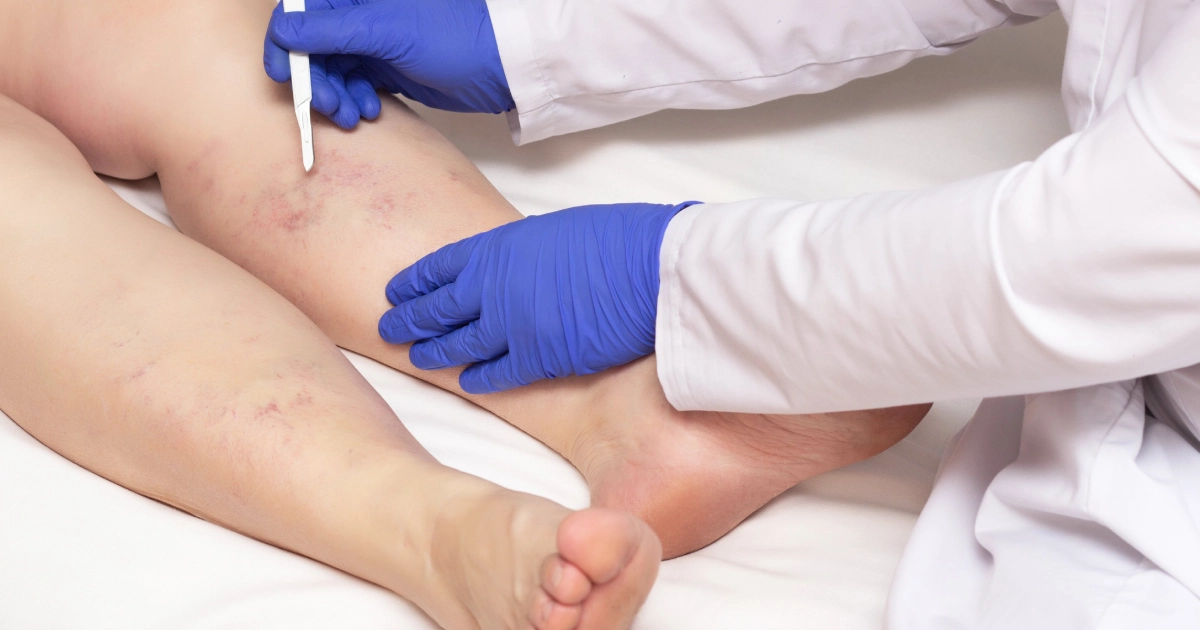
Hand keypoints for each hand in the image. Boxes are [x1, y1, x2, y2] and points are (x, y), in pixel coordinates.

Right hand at [263, 0, 513, 128]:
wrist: (499, 64)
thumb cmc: (454, 35)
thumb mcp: (386, 31)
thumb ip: (330, 31)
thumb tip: (283, 33)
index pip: (299, 13)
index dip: (286, 47)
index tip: (286, 78)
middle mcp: (359, 11)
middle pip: (311, 46)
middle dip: (314, 79)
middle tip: (330, 107)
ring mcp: (372, 39)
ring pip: (331, 69)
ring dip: (335, 95)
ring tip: (354, 115)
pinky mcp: (386, 65)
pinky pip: (354, 83)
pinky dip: (355, 99)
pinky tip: (370, 110)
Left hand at [379, 202, 697, 393]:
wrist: (652, 268)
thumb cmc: (619, 239)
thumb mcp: (558, 230)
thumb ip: (526, 252)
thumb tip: (520, 265)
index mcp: (497, 247)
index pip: (439, 267)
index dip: (415, 281)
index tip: (397, 289)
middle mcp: (493, 287)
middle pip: (438, 307)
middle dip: (410, 318)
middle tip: (389, 326)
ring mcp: (511, 326)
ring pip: (458, 344)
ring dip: (435, 351)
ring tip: (416, 355)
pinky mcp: (538, 358)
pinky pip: (497, 373)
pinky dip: (479, 377)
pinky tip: (468, 381)